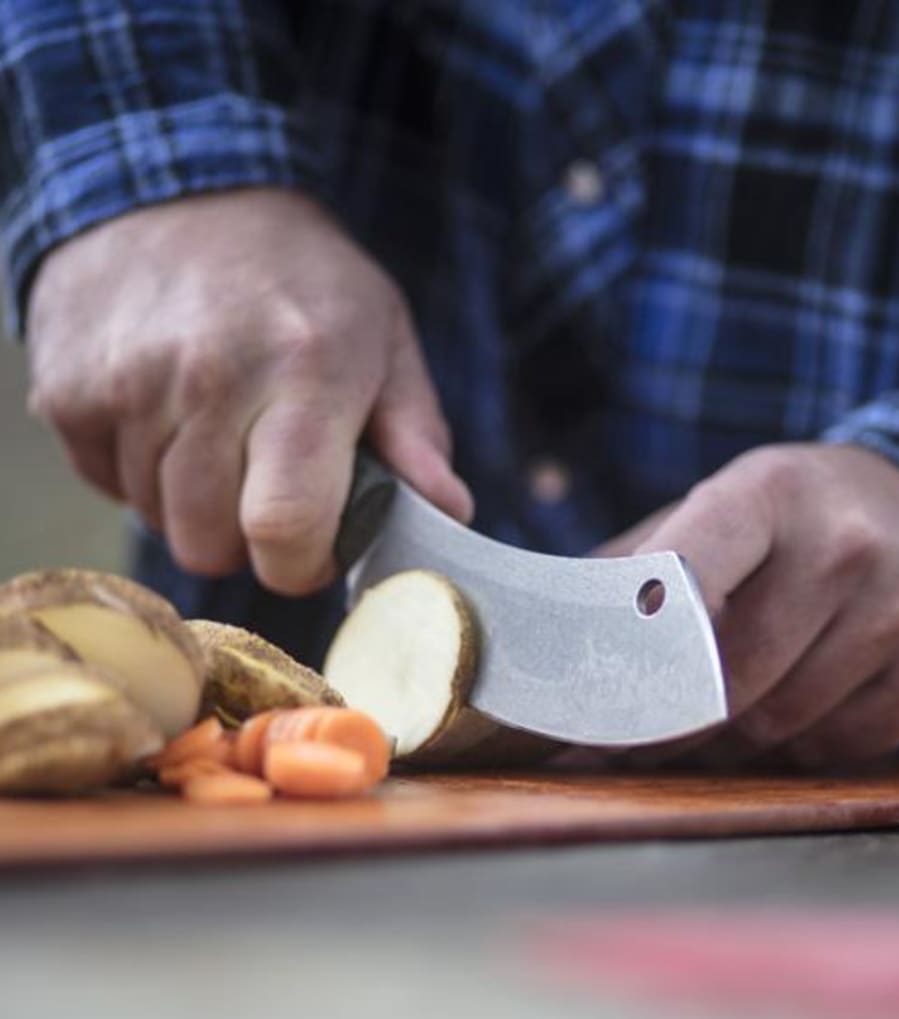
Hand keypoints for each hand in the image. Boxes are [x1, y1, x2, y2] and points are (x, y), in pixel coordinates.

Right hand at [26, 188, 471, 594]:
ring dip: (193, 504)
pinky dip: (140, 472)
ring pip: (157, 520)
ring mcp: (128, 383)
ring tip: (219, 436)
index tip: (314, 552)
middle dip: (246, 542)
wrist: (176, 188)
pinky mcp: (66, 389)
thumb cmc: (303, 281)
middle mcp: (210, 377)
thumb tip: (448, 513)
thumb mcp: (383, 340)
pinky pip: (107, 485)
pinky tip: (168, 416)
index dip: (301, 565)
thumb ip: (416, 435)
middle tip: (268, 492)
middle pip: (210, 544)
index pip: (285, 525)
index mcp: (306, 371)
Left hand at [605, 444, 898, 764]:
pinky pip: (834, 749)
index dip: (626, 656)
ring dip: (730, 742)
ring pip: (775, 723)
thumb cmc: (801, 527)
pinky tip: (800, 713)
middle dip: (666, 724)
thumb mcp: (724, 513)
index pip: (677, 579)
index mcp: (768, 492)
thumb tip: (542, 651)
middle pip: (722, 678)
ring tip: (719, 719)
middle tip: (625, 741)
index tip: (586, 704)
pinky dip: (799, 750)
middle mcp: (845, 543)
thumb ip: (635, 572)